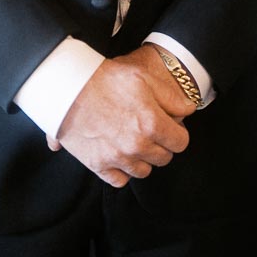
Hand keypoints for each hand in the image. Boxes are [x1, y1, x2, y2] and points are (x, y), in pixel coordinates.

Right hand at [48, 44, 195, 187]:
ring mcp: (117, 158)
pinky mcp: (98, 165)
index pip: (181, 143)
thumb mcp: (143, 76)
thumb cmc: (106, 78)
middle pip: (164, 158)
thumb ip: (172, 97)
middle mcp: (137, 145)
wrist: (68, 87)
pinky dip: (122, 170)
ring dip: (142, 157)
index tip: (167, 125)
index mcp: (152, 123)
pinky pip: (121, 180)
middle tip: (147, 128)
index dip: (176, 132)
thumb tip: (188, 111)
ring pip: (144, 171)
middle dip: (160, 144)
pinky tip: (118, 152)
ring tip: (131, 138)